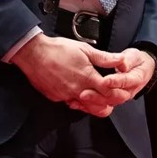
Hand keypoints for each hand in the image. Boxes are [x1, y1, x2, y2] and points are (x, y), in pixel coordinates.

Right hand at [11, 35, 129, 116]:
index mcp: (87, 77)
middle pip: (100, 104)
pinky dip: (80, 103)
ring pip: (87, 108)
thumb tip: (120, 60)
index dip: (119, 93)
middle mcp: (78, 90)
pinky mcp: (57, 98)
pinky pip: (73, 104)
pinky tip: (82, 96)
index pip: (110, 92)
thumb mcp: (84, 49)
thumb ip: (104, 58)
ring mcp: (67, 96)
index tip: (122, 90)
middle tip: (115, 97)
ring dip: (96, 105)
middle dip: (111, 102)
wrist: (34, 54)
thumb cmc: (57, 49)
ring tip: (101, 98)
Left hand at [74, 47, 155, 111]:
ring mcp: (118, 97)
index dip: (114, 81)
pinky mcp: (110, 100)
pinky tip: (77, 102)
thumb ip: (127, 60)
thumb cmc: (135, 62)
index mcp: (135, 79)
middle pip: (114, 97)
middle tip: (85, 92)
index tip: (104, 80)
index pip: (125, 82)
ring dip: (92, 102)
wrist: (139, 68)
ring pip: (106, 104)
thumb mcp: (134, 56)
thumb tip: (123, 63)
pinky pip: (100, 107)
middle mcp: (127, 91)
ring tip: (80, 97)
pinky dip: (88, 106)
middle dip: (99, 95)